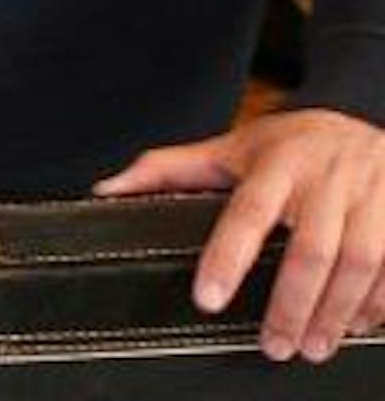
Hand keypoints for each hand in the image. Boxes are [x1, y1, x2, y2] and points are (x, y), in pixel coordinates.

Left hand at [96, 106, 383, 360]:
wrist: (363, 119)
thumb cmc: (292, 143)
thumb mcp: (229, 147)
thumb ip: (168, 168)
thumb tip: (108, 190)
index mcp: (275, 164)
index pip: (246, 213)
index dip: (226, 257)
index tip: (207, 297)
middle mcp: (324, 179)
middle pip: (309, 248)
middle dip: (290, 304)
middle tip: (273, 346)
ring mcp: (369, 197)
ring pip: (358, 262)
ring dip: (335, 313)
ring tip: (311, 347)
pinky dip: (375, 304)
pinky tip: (354, 326)